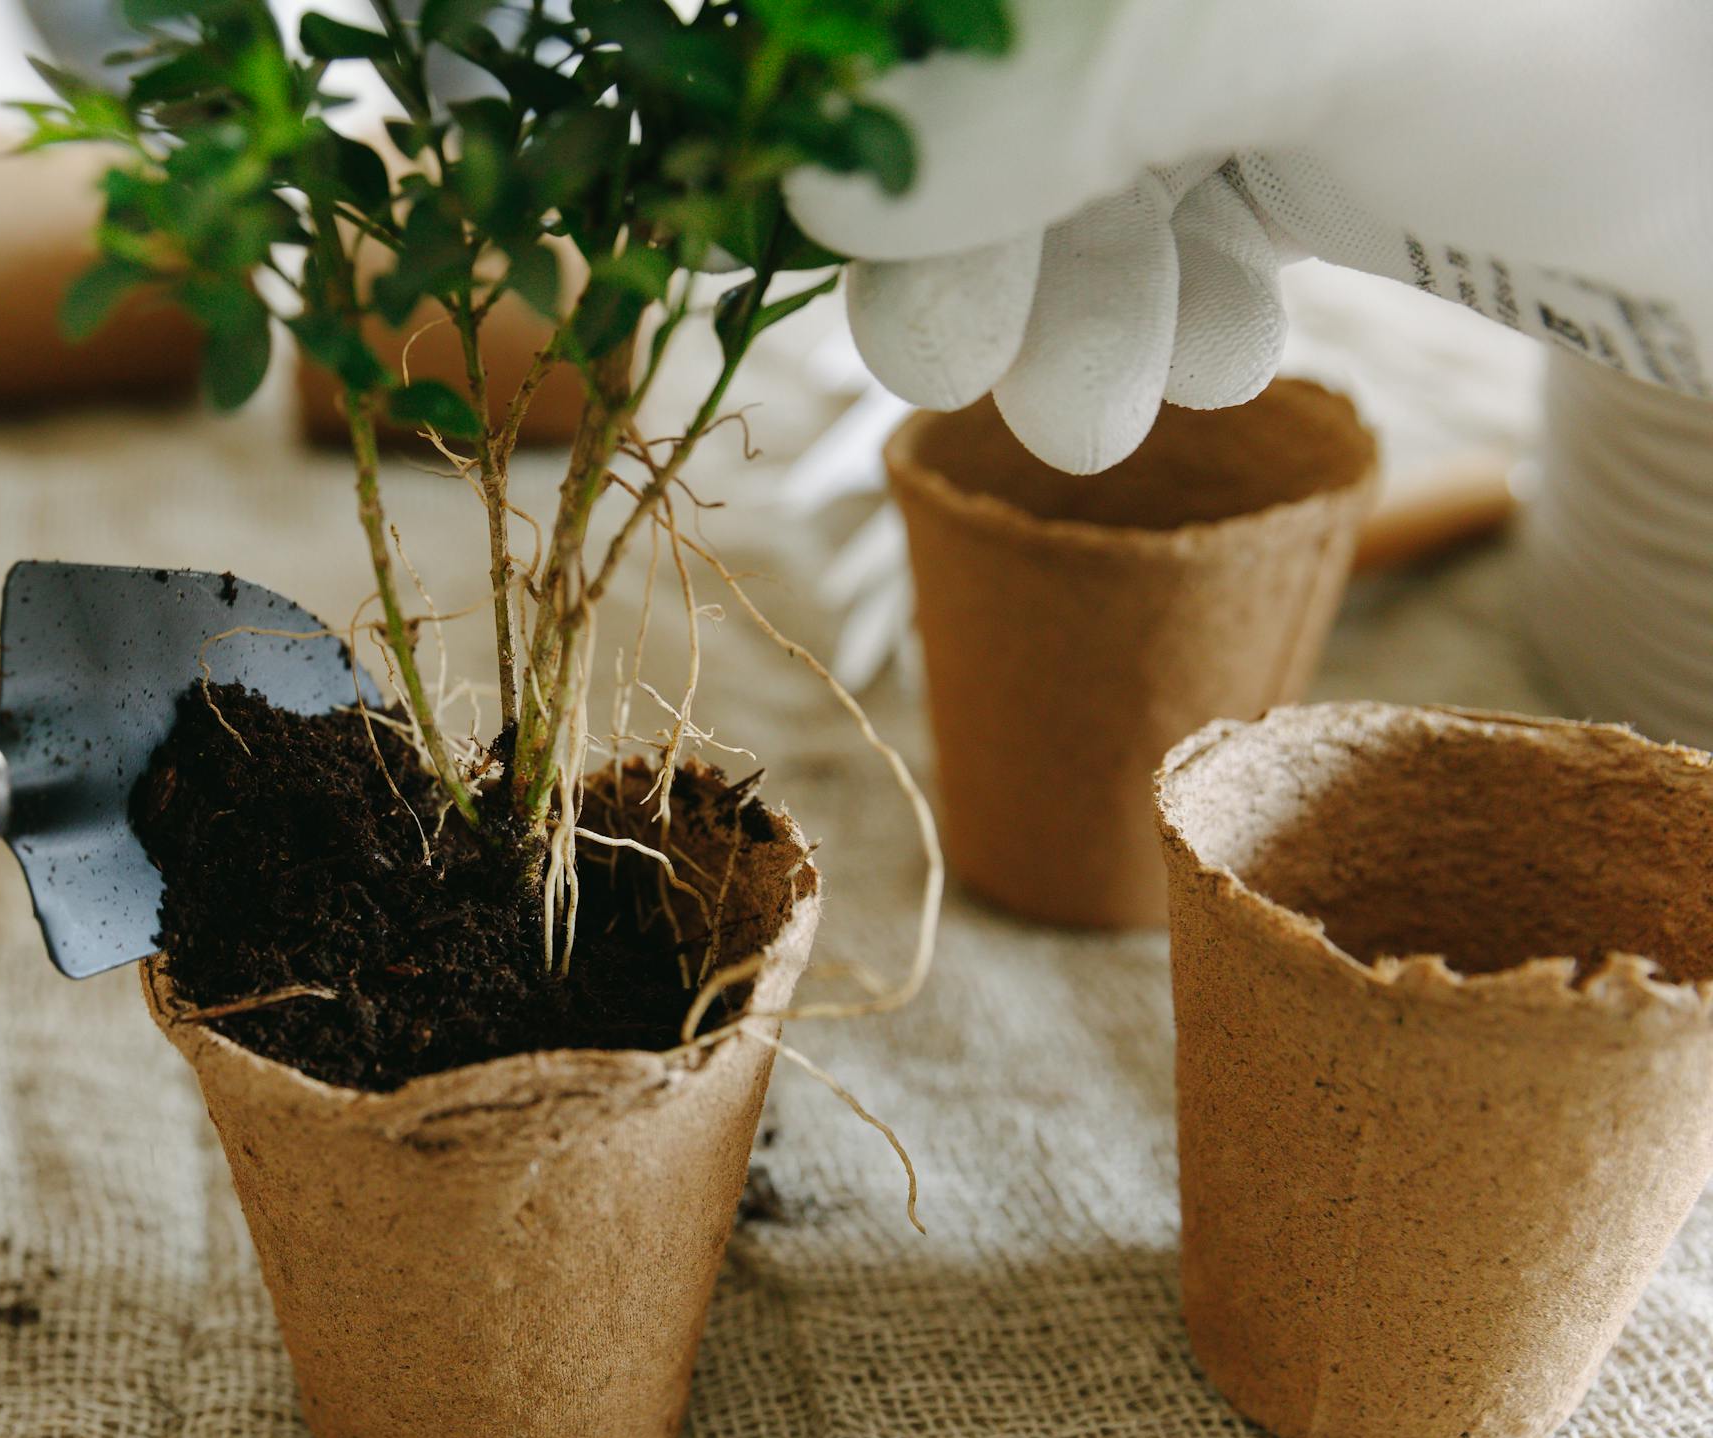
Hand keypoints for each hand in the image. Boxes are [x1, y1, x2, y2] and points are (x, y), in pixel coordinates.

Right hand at [785, 0, 1712, 471]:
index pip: (929, 3)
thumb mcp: (1313, 23)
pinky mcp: (1297, 120)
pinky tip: (1227, 353)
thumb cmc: (1604, 37)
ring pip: (1059, 174)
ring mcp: (1234, 33)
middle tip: (954, 361)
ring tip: (1127, 395)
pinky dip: (1165, 314)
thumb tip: (834, 187)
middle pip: (971, 85)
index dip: (864, 101)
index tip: (842, 220)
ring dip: (1065, 311)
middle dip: (956, 236)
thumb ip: (1073, 73)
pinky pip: (1163, 223)